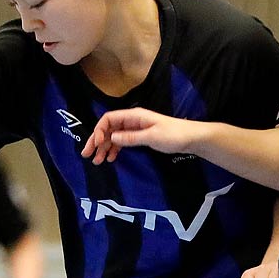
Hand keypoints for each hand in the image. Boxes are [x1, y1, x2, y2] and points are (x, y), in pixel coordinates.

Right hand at [80, 108, 197, 164]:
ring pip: (114, 136)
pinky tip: (111, 158)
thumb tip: (112, 138)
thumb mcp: (151, 137)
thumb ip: (131, 137)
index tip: (95, 145)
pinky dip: (115, 149)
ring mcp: (135, 128)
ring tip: (98, 161)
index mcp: (134, 116)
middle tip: (88, 155)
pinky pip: (122, 141)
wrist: (191, 138)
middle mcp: (132, 120)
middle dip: (96, 141)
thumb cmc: (173, 135)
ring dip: (104, 147)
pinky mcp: (140, 136)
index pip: (108, 119)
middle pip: (108, 128)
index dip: (98, 131)